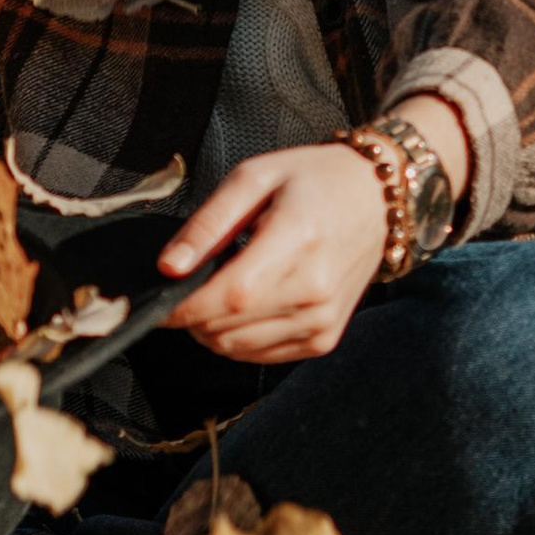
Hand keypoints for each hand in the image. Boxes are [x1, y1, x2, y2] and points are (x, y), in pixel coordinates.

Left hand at [157, 143, 389, 362]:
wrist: (377, 199)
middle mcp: (315, 290)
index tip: (157, 299)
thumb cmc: (313, 180)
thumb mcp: (254, 177)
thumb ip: (208, 224)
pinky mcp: (324, 339)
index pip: (229, 296)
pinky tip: (248, 302)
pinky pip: (260, 356)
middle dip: (192, 314)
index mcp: (298, 241)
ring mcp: (323, 321)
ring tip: (224, 285)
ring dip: (212, 327)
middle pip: (227, 329)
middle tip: (195, 278)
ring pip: (237, 348)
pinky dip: (239, 337)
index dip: (183, 306)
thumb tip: (168, 268)